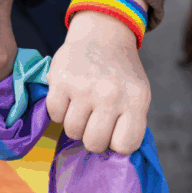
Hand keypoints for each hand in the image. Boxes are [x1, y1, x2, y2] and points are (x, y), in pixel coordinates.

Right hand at [46, 0, 151, 154]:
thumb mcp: (138, 95)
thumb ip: (130, 123)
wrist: (102, 35)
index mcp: (136, 100)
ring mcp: (84, 88)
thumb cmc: (120, 72)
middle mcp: (111, 95)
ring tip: (81, 107)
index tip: (113, 131)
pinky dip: (58, 111)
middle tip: (94, 121)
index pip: (125, 145)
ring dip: (75, 124)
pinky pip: (54, 115)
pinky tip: (68, 98)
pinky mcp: (61, 81)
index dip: (116, 143)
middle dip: (92, 137)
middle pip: (95, 144)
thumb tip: (113, 157)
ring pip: (72, 131)